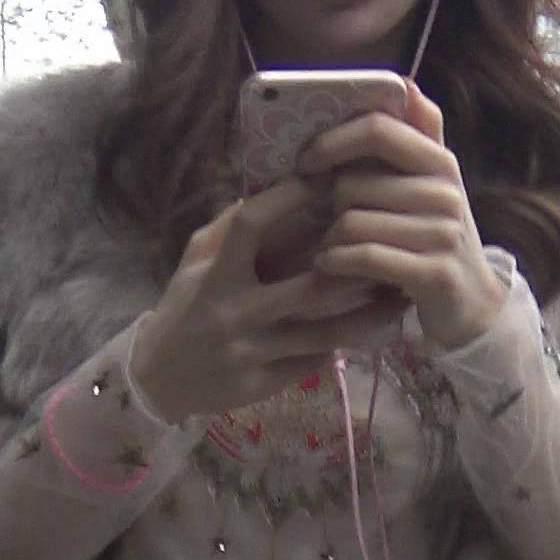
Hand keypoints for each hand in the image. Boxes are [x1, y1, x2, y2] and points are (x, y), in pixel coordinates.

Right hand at [132, 183, 407, 424]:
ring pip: (324, 331)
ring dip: (366, 312)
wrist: (160, 379)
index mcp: (216, 274)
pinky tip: (378, 327)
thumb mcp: (196, 261)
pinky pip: (315, 359)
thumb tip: (275, 184)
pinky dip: (347, 342)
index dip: (288, 199)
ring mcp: (252, 351)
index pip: (251, 225)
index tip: (325, 176)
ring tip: (399, 291)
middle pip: (309, 286)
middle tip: (389, 241)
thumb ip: (230, 226)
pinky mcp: (264, 383)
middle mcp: (235, 312)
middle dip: (353, 265)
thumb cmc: (184, 308)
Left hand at [299, 82, 506, 352]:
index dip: (332, 140)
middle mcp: (446, 192)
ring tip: (328, 250)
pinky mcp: (434, 273)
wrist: (473, 305)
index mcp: (440, 161)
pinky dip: (335, 263)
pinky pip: (365, 257)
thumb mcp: (432, 184)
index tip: (305, 160)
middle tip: (322, 222)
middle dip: (327, 206)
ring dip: (327, 240)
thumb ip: (418, 136)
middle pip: (354, 183)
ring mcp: (443, 233)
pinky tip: (328, 267)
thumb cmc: (435, 239)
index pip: (378, 129)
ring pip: (353, 222)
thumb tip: (406, 83)